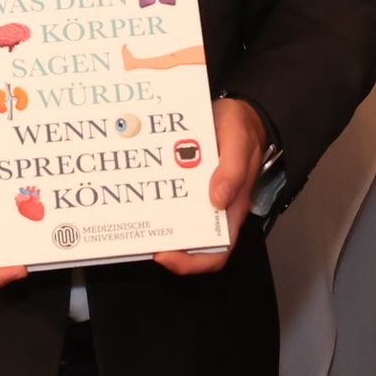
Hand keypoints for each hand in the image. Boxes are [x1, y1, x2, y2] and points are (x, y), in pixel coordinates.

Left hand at [155, 97, 263, 274]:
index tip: (166, 254)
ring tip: (134, 217)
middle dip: (165, 249)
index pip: (217, 252)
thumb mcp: (239, 142)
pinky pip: (170, 201)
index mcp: (232, 208)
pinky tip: (139, 193)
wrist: (238, 112)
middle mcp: (214, 209)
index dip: (191, 262)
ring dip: (156, 226)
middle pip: (191, 245)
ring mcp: (199, 199)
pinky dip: (154, 201)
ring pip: (176, 225)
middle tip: (142, 238)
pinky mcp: (187, 185)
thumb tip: (218, 199)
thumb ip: (233, 170)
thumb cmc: (242, 129)